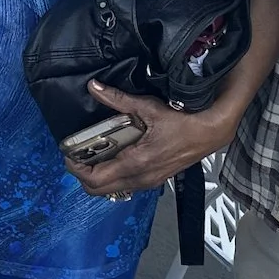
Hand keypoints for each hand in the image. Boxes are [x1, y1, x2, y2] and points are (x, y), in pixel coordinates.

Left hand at [63, 81, 236, 199]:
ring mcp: (147, 182)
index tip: (69, 153)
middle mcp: (139, 178)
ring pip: (111, 190)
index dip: (76, 169)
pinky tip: (112, 157)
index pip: (95, 179)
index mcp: (135, 163)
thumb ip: (118, 99)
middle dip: (83, 175)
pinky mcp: (154, 180)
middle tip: (78, 155)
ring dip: (97, 177)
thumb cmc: (181, 121)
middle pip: (98, 191)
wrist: (209, 134)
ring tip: (92, 155)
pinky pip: (125, 186)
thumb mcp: (147, 107)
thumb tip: (94, 87)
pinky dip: (112, 177)